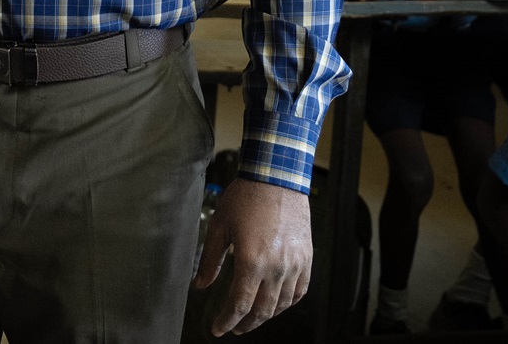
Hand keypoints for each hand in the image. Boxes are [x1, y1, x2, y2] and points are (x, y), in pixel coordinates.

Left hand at [195, 178, 311, 334]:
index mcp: (251, 260)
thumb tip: (200, 284)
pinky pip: (299, 291)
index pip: (239, 303)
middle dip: (245, 324)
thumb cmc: (246, 198)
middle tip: (233, 328)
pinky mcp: (306, 259)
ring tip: (251, 318)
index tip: (218, 328)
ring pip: (281, 304)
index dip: (227, 320)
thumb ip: (210, 260)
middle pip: (261, 310)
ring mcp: (295, 264)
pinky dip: (287, 303)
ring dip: (265, 316)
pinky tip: (276, 304)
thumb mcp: (220, 227)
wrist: (277, 178)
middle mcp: (276, 267)